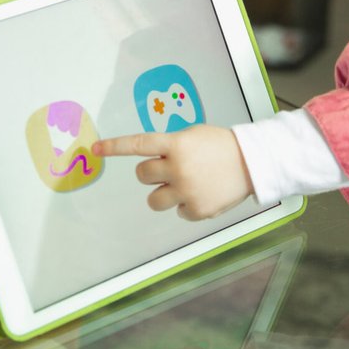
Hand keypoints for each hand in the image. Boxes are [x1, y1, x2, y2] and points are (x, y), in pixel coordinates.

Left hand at [93, 125, 252, 220]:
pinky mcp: (197, 210)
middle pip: (142, 176)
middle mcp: (178, 167)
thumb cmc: (222, 146)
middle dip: (152, 173)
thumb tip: (152, 159)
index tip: (95, 148)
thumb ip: (171, 146)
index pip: (138, 144)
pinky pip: (178, 212)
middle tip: (170, 170)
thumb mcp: (194, 136)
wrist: (253, 163)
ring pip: (154, 200)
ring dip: (164, 193)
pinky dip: (188, 205)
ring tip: (185, 185)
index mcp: (176, 144)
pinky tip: (203, 194)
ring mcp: (186, 191)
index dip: (114, 147)